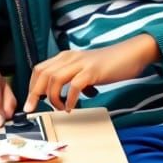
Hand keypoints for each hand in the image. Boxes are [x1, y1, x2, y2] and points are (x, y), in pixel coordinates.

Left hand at [23, 34, 159, 112]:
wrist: (132, 54)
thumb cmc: (110, 64)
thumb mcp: (86, 71)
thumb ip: (74, 80)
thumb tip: (68, 98)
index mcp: (65, 57)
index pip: (39, 69)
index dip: (31, 85)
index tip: (30, 101)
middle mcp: (69, 57)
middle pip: (42, 73)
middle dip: (34, 93)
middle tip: (32, 108)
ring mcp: (81, 63)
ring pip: (54, 78)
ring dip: (53, 97)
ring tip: (59, 108)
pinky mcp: (92, 70)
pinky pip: (74, 85)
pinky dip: (70, 99)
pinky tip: (71, 107)